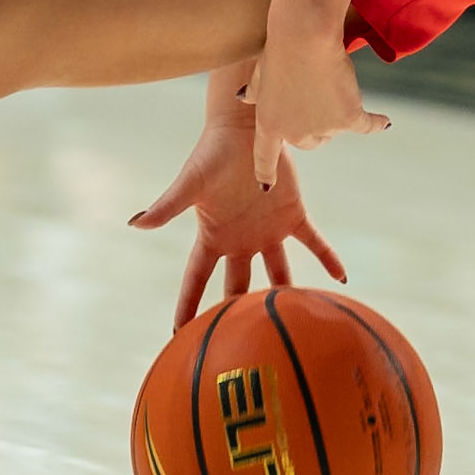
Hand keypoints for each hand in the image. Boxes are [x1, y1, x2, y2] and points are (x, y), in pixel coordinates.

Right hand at [130, 116, 346, 329]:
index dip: (188, 307)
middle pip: (239, 286)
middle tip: (242, 346)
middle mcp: (240, 239)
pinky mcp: (293, 214)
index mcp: (213, 236)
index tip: (179, 336)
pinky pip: (314, 241)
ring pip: (279, 271)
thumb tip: (134, 223)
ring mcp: (268, 229)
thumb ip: (166, 206)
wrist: (243, 127)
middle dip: (238, 314)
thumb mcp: (189, 183)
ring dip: (287, 293)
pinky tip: (341, 278)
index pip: (197, 279)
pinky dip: (328, 258)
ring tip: (295, 322)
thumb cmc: (211, 152)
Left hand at [241, 19, 389, 188]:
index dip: (266, 172)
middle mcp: (294, 134)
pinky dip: (376, 122)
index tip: (266, 188)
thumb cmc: (279, 48)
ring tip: (329, 76)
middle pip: (310, 141)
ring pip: (335, 127)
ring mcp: (323, 128)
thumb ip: (254, 91)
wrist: (304, 35)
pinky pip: (366, 124)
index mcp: (268, 123)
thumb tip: (243, 97)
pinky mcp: (348, 118)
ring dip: (336, 107)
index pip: (264, 156)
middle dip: (314, 123)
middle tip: (315, 92)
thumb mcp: (260, 72)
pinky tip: (384, 122)